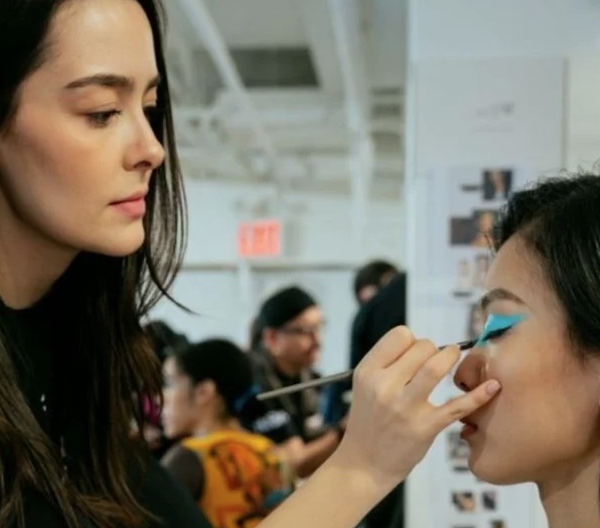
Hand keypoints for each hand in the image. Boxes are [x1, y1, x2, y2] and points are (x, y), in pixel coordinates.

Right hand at [331, 326, 500, 493]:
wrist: (364, 464)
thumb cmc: (369, 420)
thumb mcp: (364, 385)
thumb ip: (387, 363)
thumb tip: (421, 345)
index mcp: (368, 371)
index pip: (400, 335)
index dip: (413, 341)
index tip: (415, 355)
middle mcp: (384, 386)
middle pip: (421, 346)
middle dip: (434, 349)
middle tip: (435, 360)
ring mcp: (405, 407)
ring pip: (435, 366)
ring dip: (451, 356)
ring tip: (456, 356)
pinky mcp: (425, 427)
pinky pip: (458, 405)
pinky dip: (479, 394)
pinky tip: (492, 386)